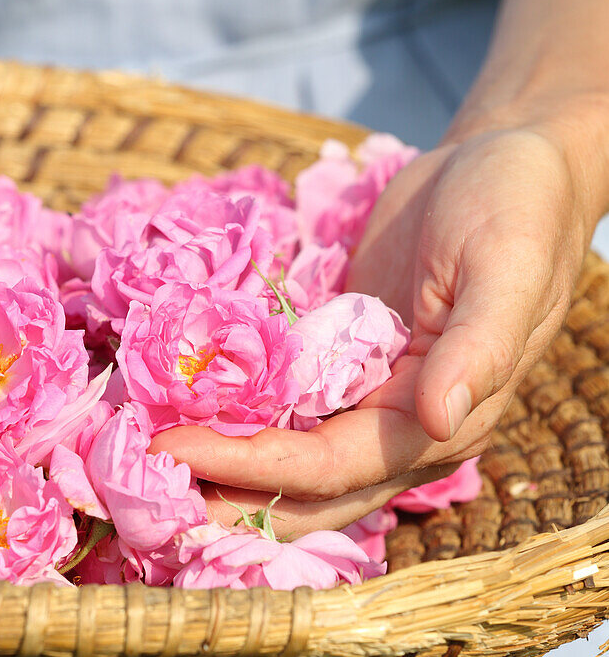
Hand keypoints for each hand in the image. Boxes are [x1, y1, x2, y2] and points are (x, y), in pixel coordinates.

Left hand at [151, 123, 595, 536]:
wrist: (503, 165)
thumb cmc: (518, 209)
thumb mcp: (508, 268)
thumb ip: (479, 348)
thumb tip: (439, 420)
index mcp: (441, 422)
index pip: (332, 468)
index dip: (253, 466)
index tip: (173, 448)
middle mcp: (402, 429)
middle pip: (303, 489)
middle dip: (224, 491)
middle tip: (138, 479)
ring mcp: (370, 401)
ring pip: (289, 461)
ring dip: (223, 467)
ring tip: (144, 456)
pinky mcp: (344, 366)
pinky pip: (287, 409)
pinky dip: (238, 416)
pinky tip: (182, 404)